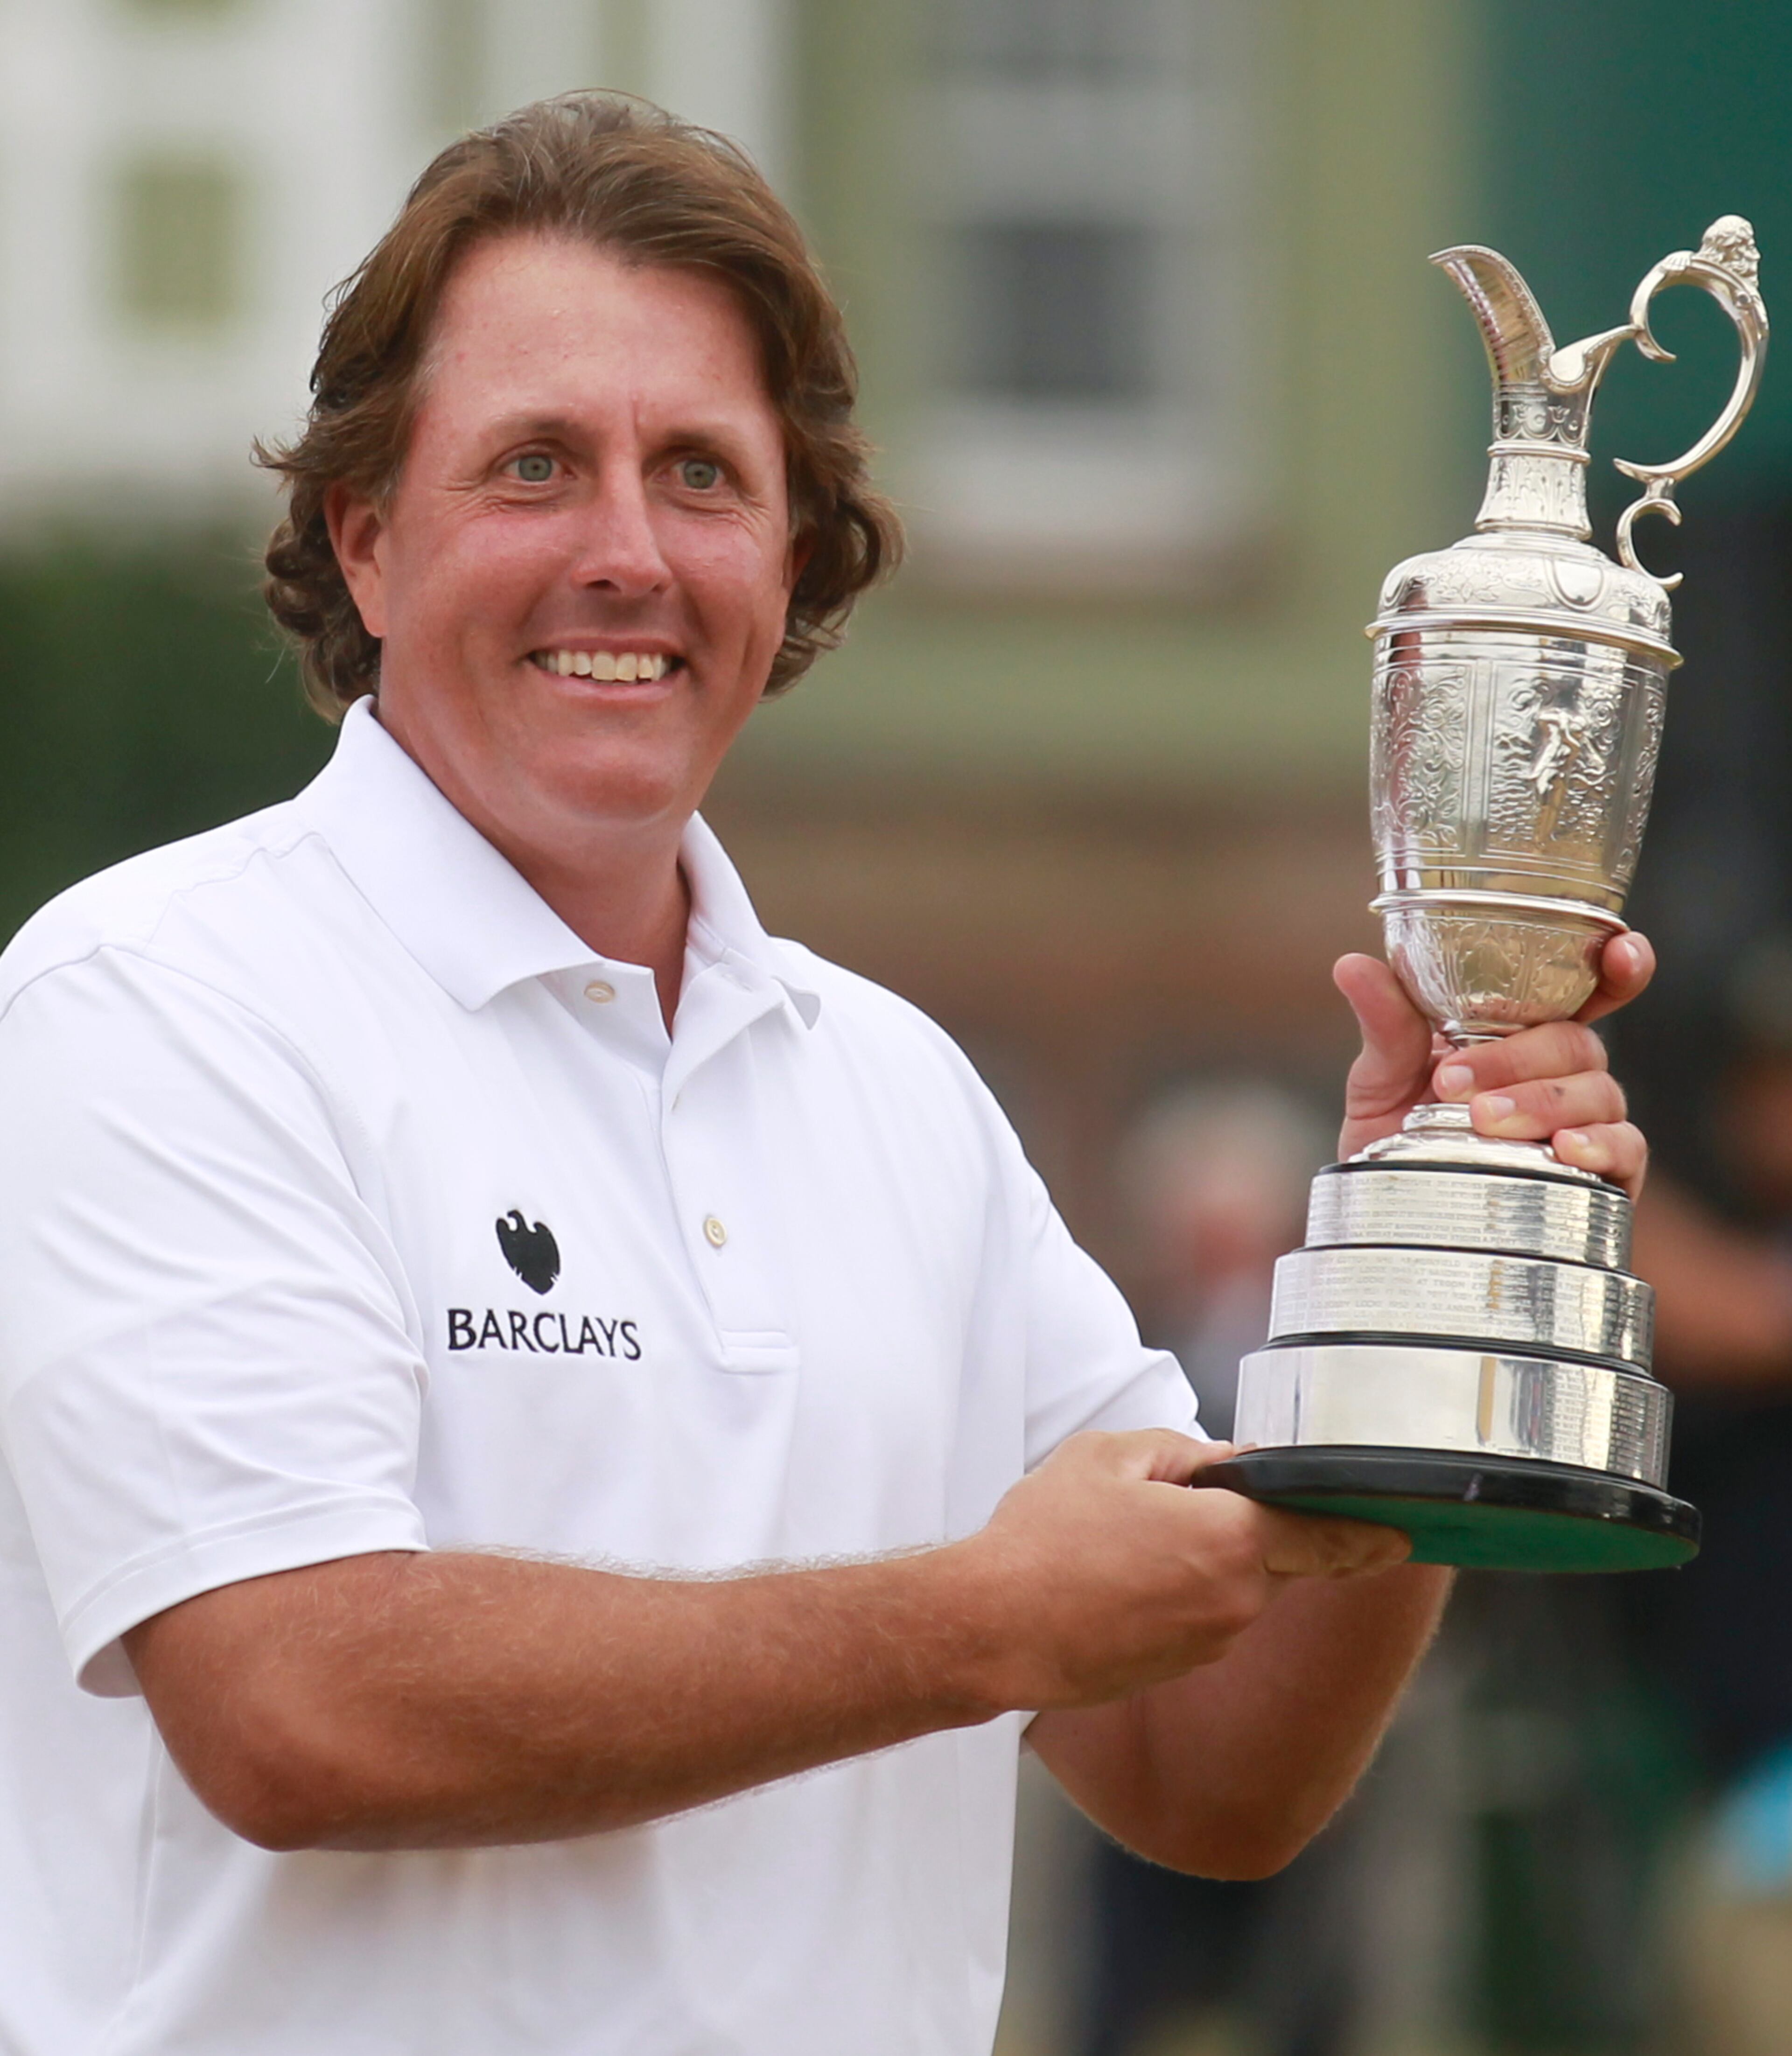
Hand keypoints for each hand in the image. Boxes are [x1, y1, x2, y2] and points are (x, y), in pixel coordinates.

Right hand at [957, 1430, 1409, 1712]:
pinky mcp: (1171, 1668)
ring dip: (1193, 1558)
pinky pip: (1194, 1616)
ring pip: (1226, 1586)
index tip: (1403, 1535)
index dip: (1367, 1534)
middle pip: (1267, 1556)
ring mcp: (1205, 1644)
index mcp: (1231, 1543)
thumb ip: (1183, 1454)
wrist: (992, 1628)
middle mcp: (1235, 1604)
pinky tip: (1107, 1575)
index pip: (1324, 1537)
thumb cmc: (1046, 1538)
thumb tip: (1223, 1465)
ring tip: (1115, 1536)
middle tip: (1173, 1499)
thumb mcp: (1111, 1457)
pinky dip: (1168, 1591)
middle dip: (1238, 1527)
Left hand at [1333, 932, 1654, 1196]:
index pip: (1580, 987)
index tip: (1621, 953)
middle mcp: (1561, 1071)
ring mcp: (1586, 1121)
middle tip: (1452, 1085)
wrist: (1392, 1222)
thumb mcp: (1380, 1082)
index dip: (1613, 964)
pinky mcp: (1603, 1175)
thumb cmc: (1397, 1142)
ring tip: (1483, 1120)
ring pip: (1597, 1091)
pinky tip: (1565, 1149)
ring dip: (1541, 1101)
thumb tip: (1353, 965)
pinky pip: (1625, 1148)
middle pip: (1574, 1042)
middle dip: (1518, 1058)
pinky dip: (1600, 1144)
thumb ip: (1385, 1025)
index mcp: (1518, 1033)